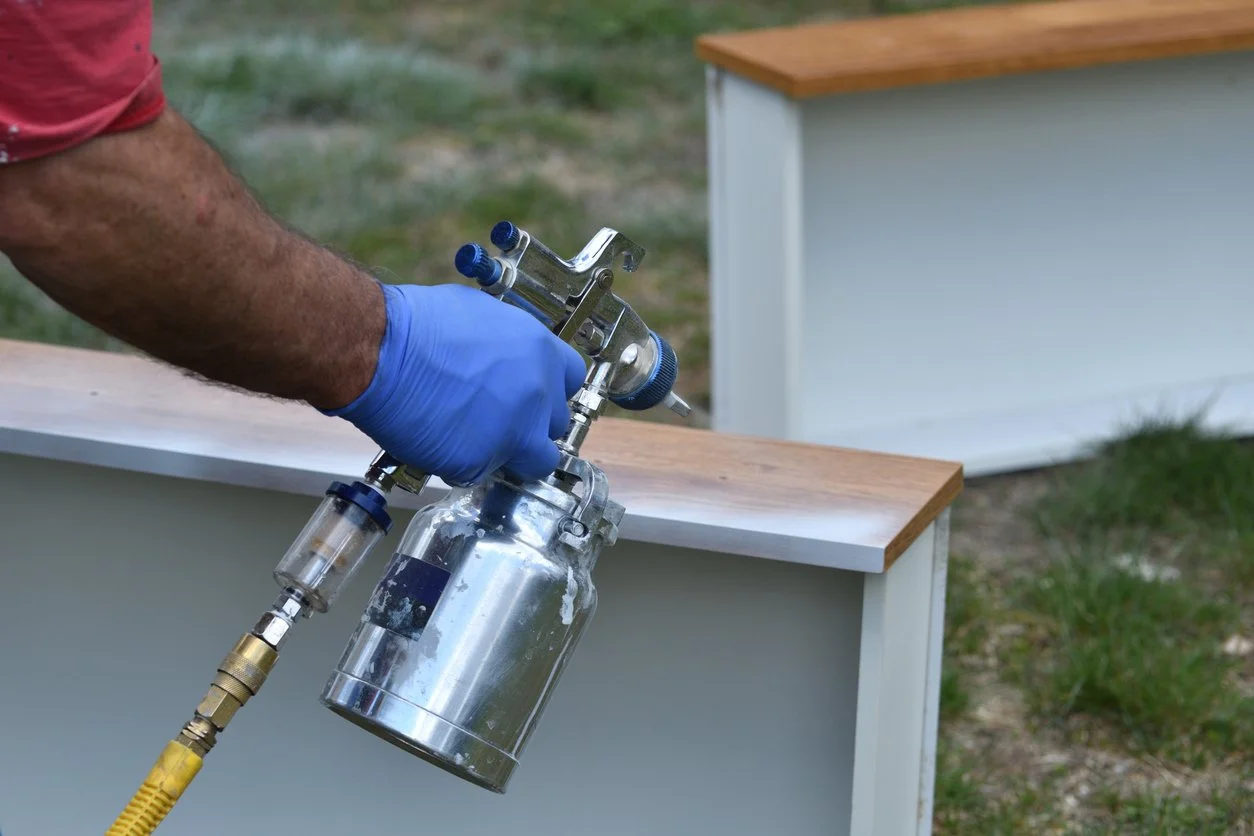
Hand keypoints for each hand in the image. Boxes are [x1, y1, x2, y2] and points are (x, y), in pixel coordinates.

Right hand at [325, 282, 586, 484]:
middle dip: (530, 426)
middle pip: (554, 426)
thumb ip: (508, 344)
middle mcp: (538, 395)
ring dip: (509, 455)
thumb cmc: (419, 324)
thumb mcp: (482, 315)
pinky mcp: (480, 462)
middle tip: (497, 419)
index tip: (534, 396)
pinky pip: (478, 472)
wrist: (383, 351)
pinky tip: (436, 441)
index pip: (572, 380)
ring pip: (532, 462)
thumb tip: (504, 357)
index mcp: (542, 353)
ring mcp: (513, 433)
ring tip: (472, 439)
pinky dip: (460, 464)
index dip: (550, 390)